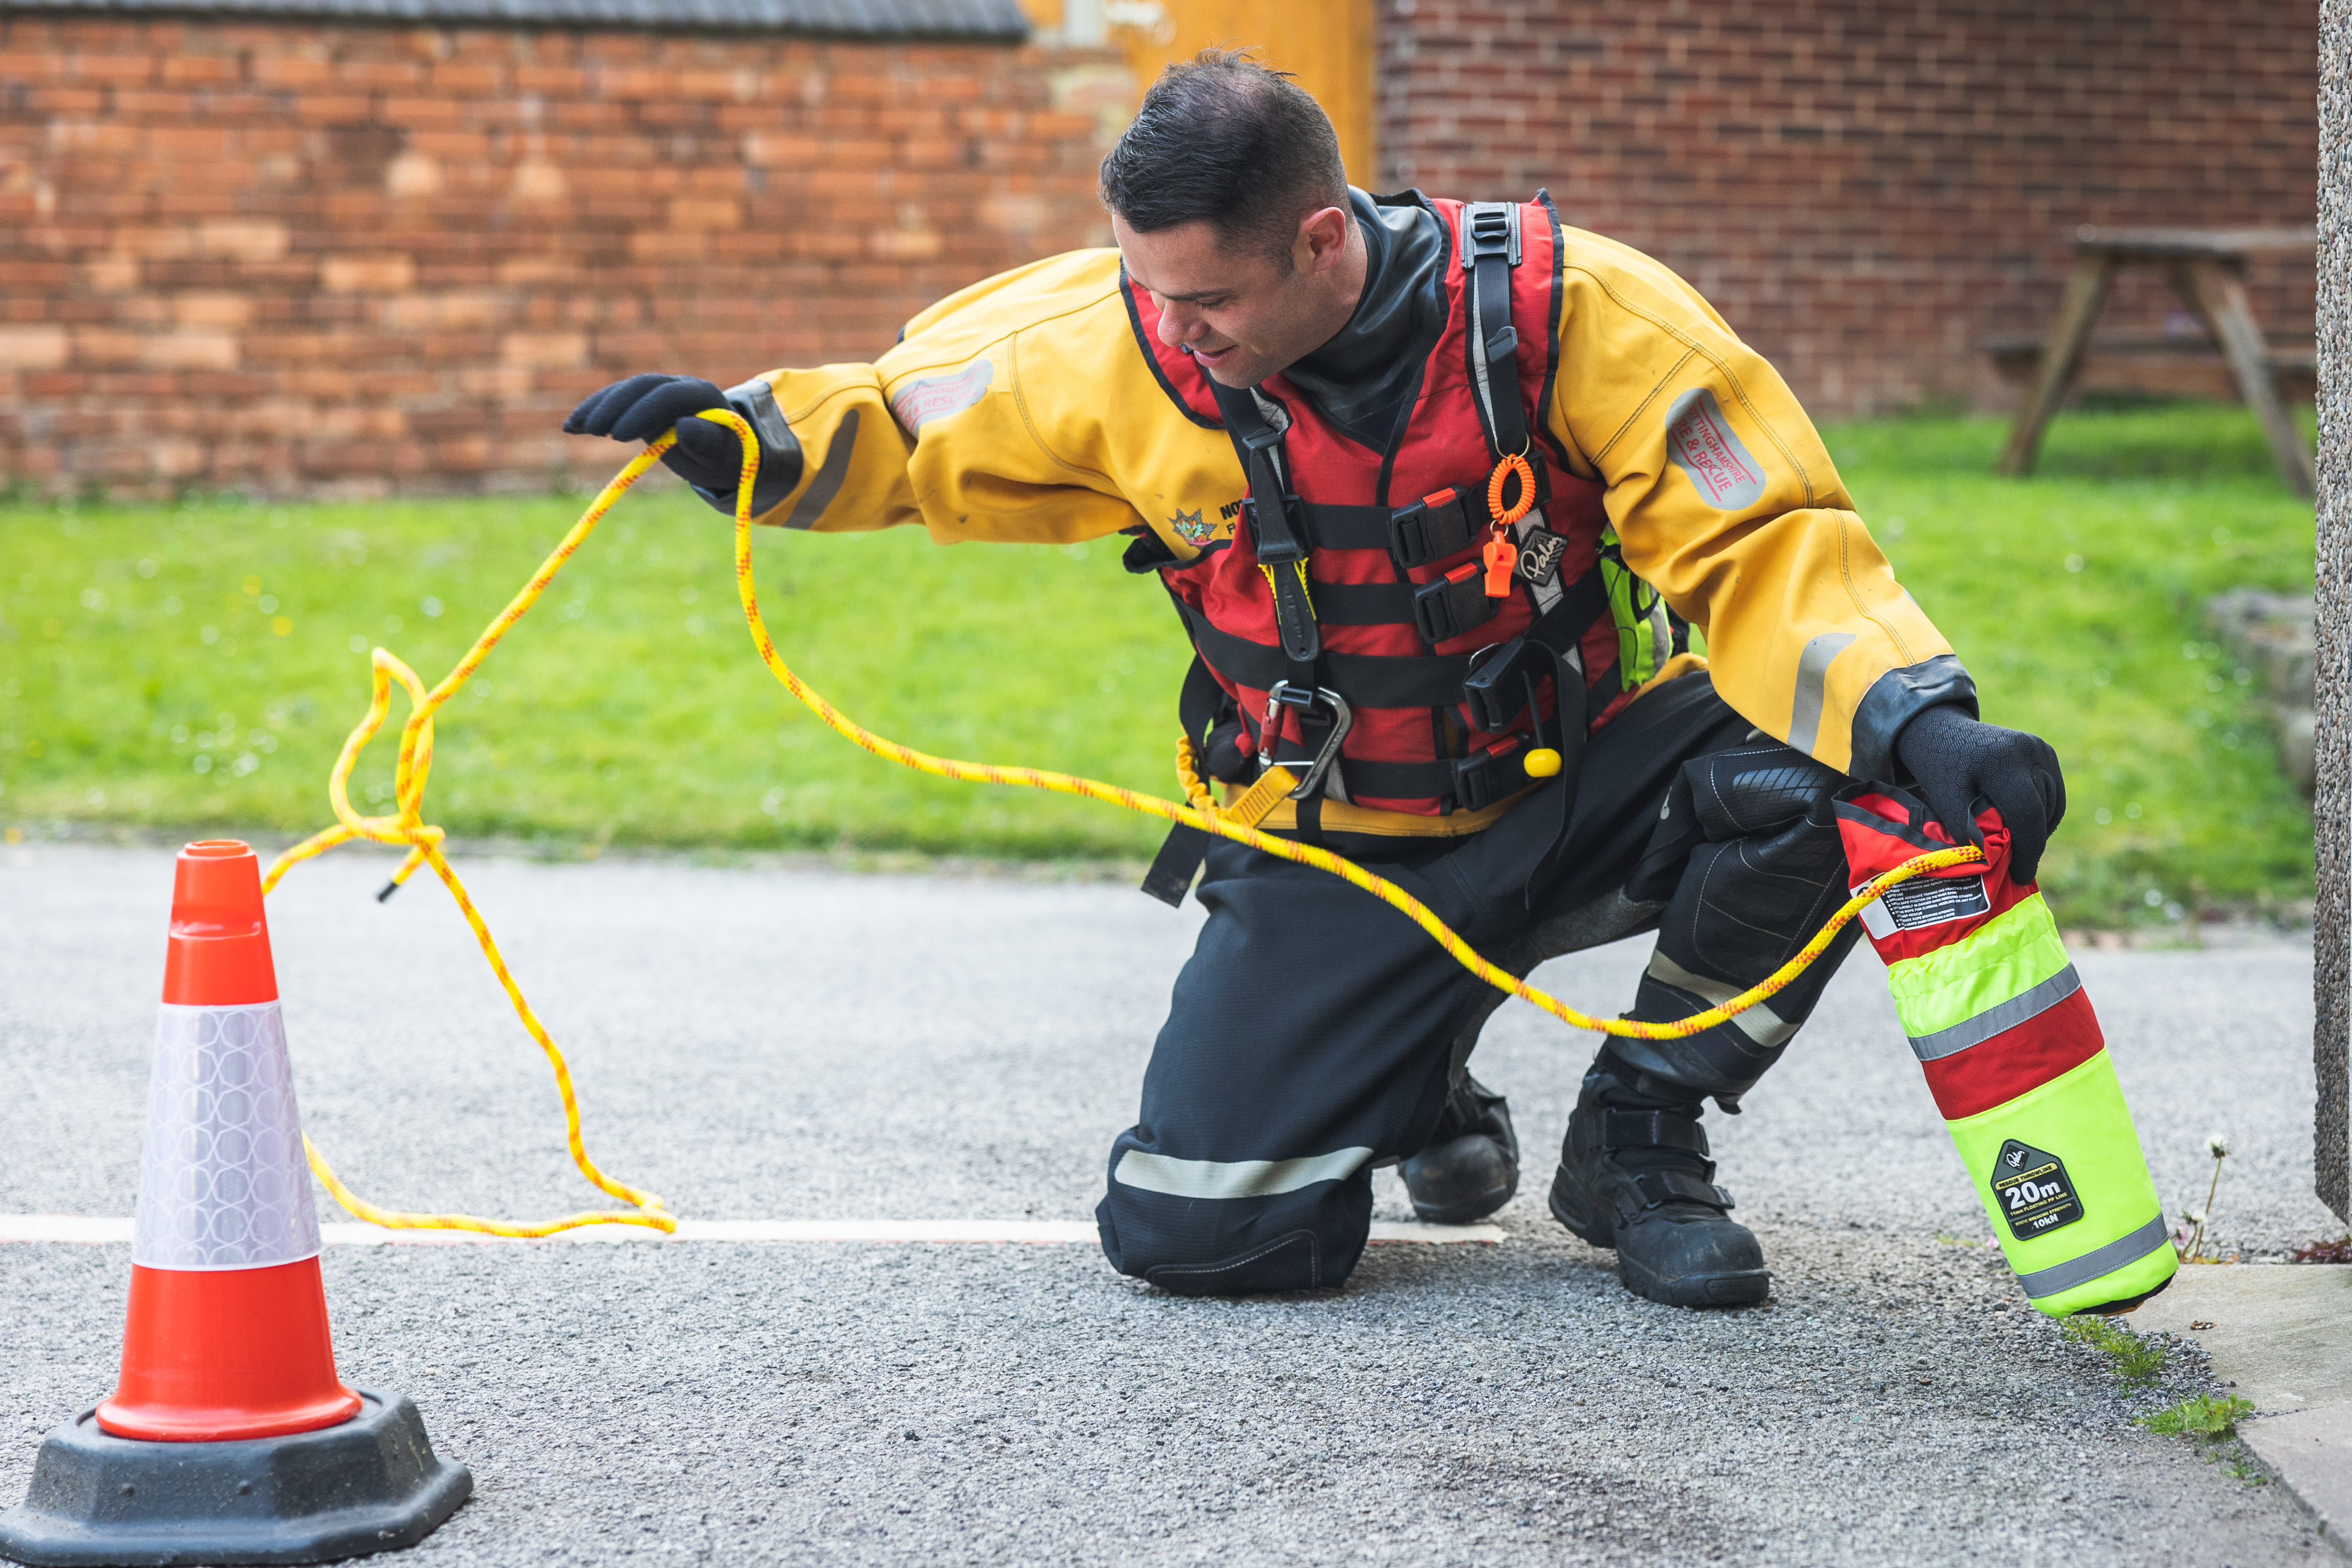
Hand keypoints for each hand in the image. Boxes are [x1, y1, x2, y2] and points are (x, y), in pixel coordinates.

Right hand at [564, 374, 800, 514]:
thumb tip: (685, 426)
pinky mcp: (646, 404)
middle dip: (613, 406)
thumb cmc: (729, 458)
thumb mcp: (725, 457)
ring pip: (625, 391)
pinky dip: (596, 411)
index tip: (618, 437)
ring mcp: (661, 392)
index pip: (667, 395)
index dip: (641, 412)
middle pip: (641, 387)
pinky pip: (618, 402)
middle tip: (590, 430)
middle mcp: (679, 386)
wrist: (730, 453)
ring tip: (573, 428)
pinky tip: (574, 427)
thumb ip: (709, 442)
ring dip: (597, 407)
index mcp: (702, 395)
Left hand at [1893, 704, 2065, 885]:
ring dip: (2038, 828)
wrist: (1937, 728)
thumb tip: (1989, 862)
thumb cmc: (1937, 767)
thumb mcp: (1943, 798)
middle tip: (2018, 869)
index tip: (2019, 876)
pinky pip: (2053, 791)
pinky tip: (2023, 825)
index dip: (2027, 850)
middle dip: (2032, 843)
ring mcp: (2039, 748)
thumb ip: (1965, 827)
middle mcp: (2027, 750)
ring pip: (2052, 803)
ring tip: (2016, 847)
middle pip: (2042, 810)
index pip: (2026, 814)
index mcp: (2001, 761)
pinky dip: (2042, 812)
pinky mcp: (2044, 749)